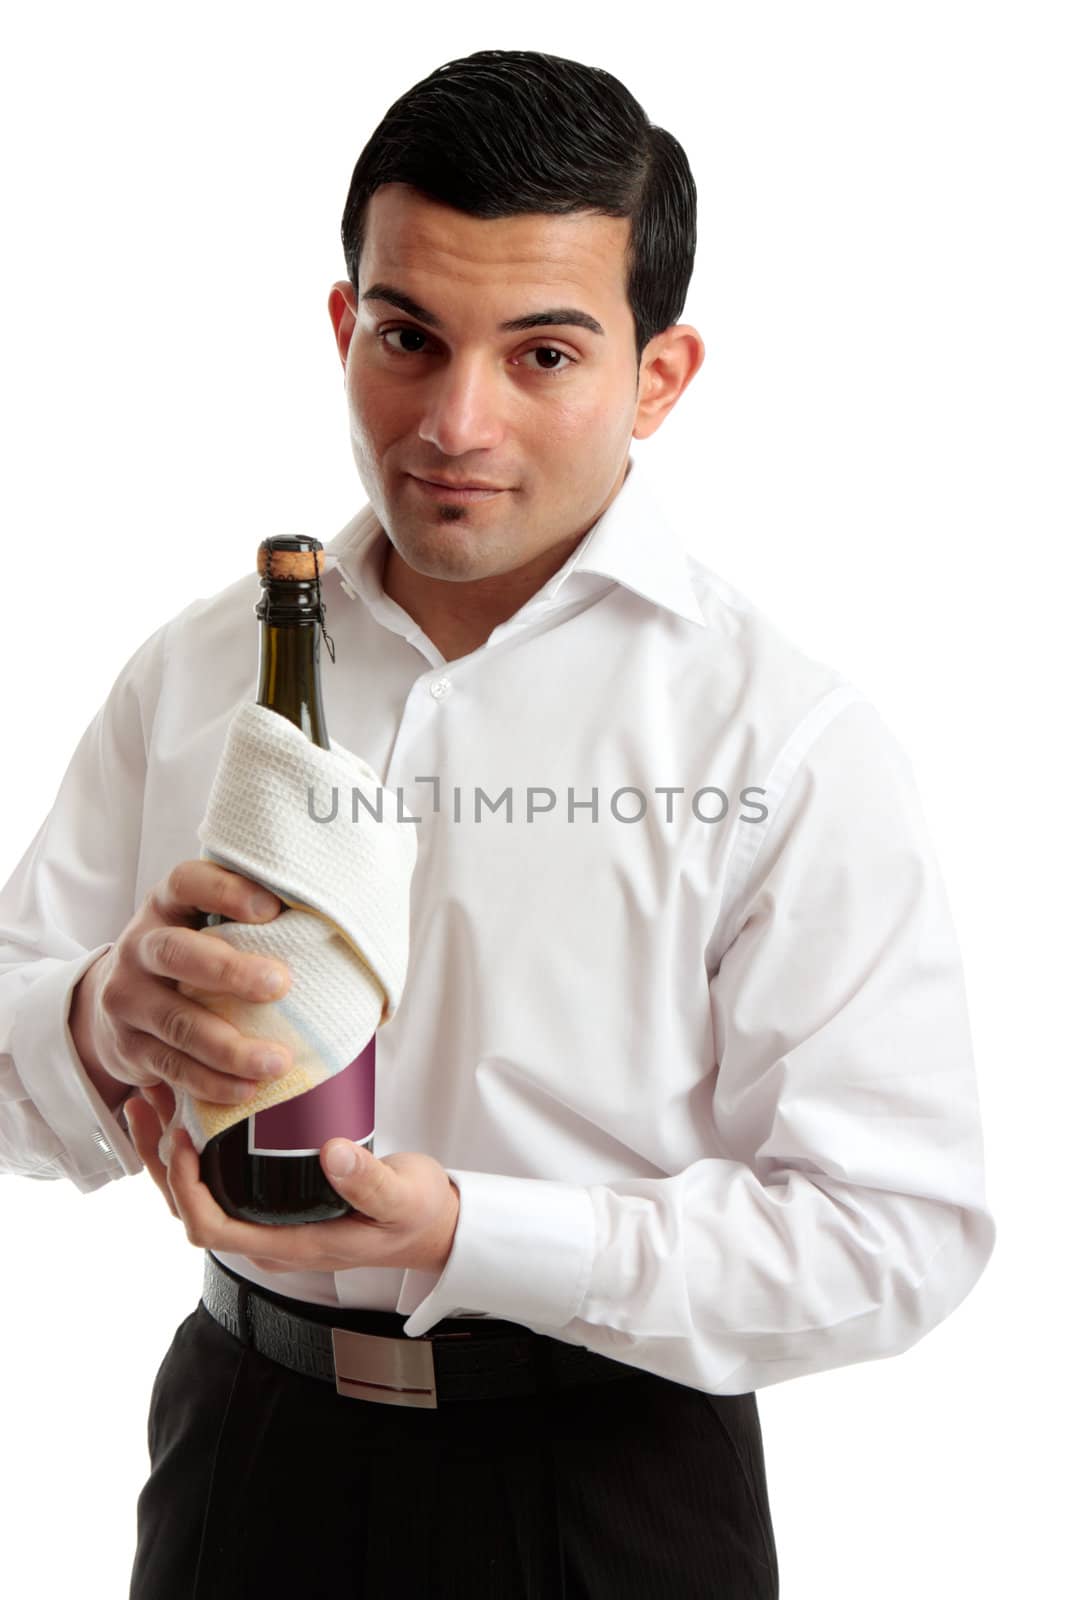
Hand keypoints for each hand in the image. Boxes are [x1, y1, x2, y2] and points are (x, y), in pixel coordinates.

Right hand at [69, 860, 294, 1109]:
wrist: (113, 1002)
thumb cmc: (187, 955)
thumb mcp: (201, 924)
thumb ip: (247, 920)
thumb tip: (337, 924)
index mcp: (165, 906)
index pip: (187, 883)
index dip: (225, 891)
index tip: (271, 909)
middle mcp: (139, 947)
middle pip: (176, 954)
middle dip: (229, 971)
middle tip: (281, 984)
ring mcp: (128, 1000)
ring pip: (177, 1023)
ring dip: (230, 1047)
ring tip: (277, 1061)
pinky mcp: (130, 1047)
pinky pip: (173, 1067)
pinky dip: (213, 1082)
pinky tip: (247, 1088)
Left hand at [125, 1089, 460, 1275]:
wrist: (431, 1226)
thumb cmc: (416, 1214)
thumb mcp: (403, 1196)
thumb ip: (370, 1181)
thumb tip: (332, 1154)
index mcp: (288, 1244)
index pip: (212, 1229)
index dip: (186, 1188)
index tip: (185, 1137)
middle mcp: (267, 1239)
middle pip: (189, 1211)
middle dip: (160, 1161)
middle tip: (150, 1101)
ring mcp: (267, 1223)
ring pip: (196, 1196)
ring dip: (168, 1153)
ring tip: (156, 1097)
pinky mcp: (271, 1204)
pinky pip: (217, 1183)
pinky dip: (194, 1150)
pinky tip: (191, 1109)